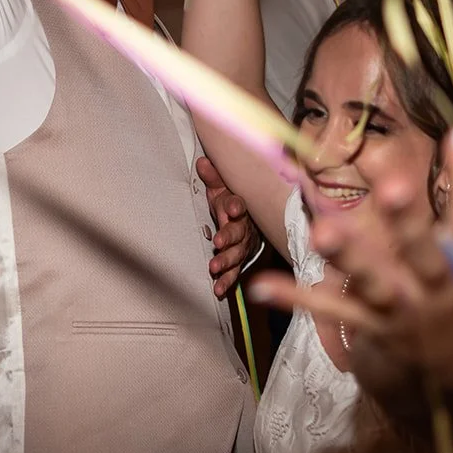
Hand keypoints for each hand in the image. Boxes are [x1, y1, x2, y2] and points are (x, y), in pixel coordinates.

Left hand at [199, 156, 259, 297]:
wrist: (250, 223)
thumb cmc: (230, 204)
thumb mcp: (221, 189)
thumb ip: (213, 178)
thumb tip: (202, 162)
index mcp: (239, 208)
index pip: (238, 205)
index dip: (234, 206)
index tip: (230, 208)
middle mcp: (244, 228)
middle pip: (239, 232)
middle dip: (229, 238)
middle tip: (219, 243)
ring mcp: (243, 247)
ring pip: (237, 255)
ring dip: (226, 262)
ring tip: (214, 268)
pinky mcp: (239, 262)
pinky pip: (234, 273)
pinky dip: (226, 282)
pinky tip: (218, 290)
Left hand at [248, 124, 452, 395]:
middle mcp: (443, 287)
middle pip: (424, 250)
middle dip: (408, 221)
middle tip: (394, 188)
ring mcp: (406, 312)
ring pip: (375, 282)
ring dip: (349, 257)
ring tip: (321, 233)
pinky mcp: (373, 331)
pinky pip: (332, 312)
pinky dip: (298, 299)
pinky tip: (262, 286)